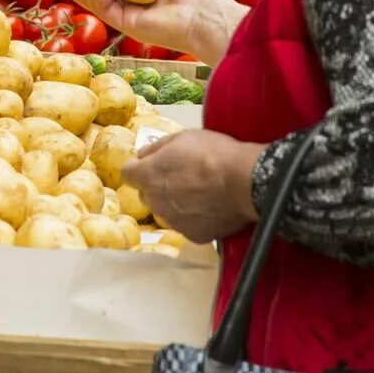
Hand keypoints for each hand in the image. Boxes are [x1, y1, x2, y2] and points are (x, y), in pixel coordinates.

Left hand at [120, 129, 264, 243]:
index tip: (152, 163)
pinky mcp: (193, 235)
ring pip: (166, 211)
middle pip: (147, 194)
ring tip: (200, 191)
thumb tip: (142, 156)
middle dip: (157, 185)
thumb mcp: (182, 137)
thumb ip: (156, 148)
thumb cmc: (214, 154)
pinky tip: (211, 205)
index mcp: (148, 176)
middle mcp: (156, 202)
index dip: (139, 167)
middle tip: (182, 175)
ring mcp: (174, 222)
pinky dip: (195, 217)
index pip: (127, 173)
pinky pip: (187, 224)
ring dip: (175, 202)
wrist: (246, 181)